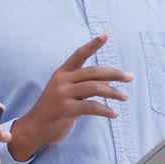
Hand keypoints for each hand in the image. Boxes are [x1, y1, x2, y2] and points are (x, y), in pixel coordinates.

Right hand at [7, 34, 132, 161]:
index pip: (79, 54)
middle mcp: (62, 80)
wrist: (34, 128)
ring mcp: (63, 94)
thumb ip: (83, 86)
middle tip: (129, 77)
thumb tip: (108, 84)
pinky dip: (105, 110)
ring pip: (94, 88)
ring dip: (113, 92)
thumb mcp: (67, 93)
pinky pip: (91, 106)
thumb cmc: (54, 110)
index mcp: (62, 73)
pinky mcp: (65, 108)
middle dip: (114, 74)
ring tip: (125, 97)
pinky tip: (114, 113)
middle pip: (93, 72)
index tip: (106, 35)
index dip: (93, 45)